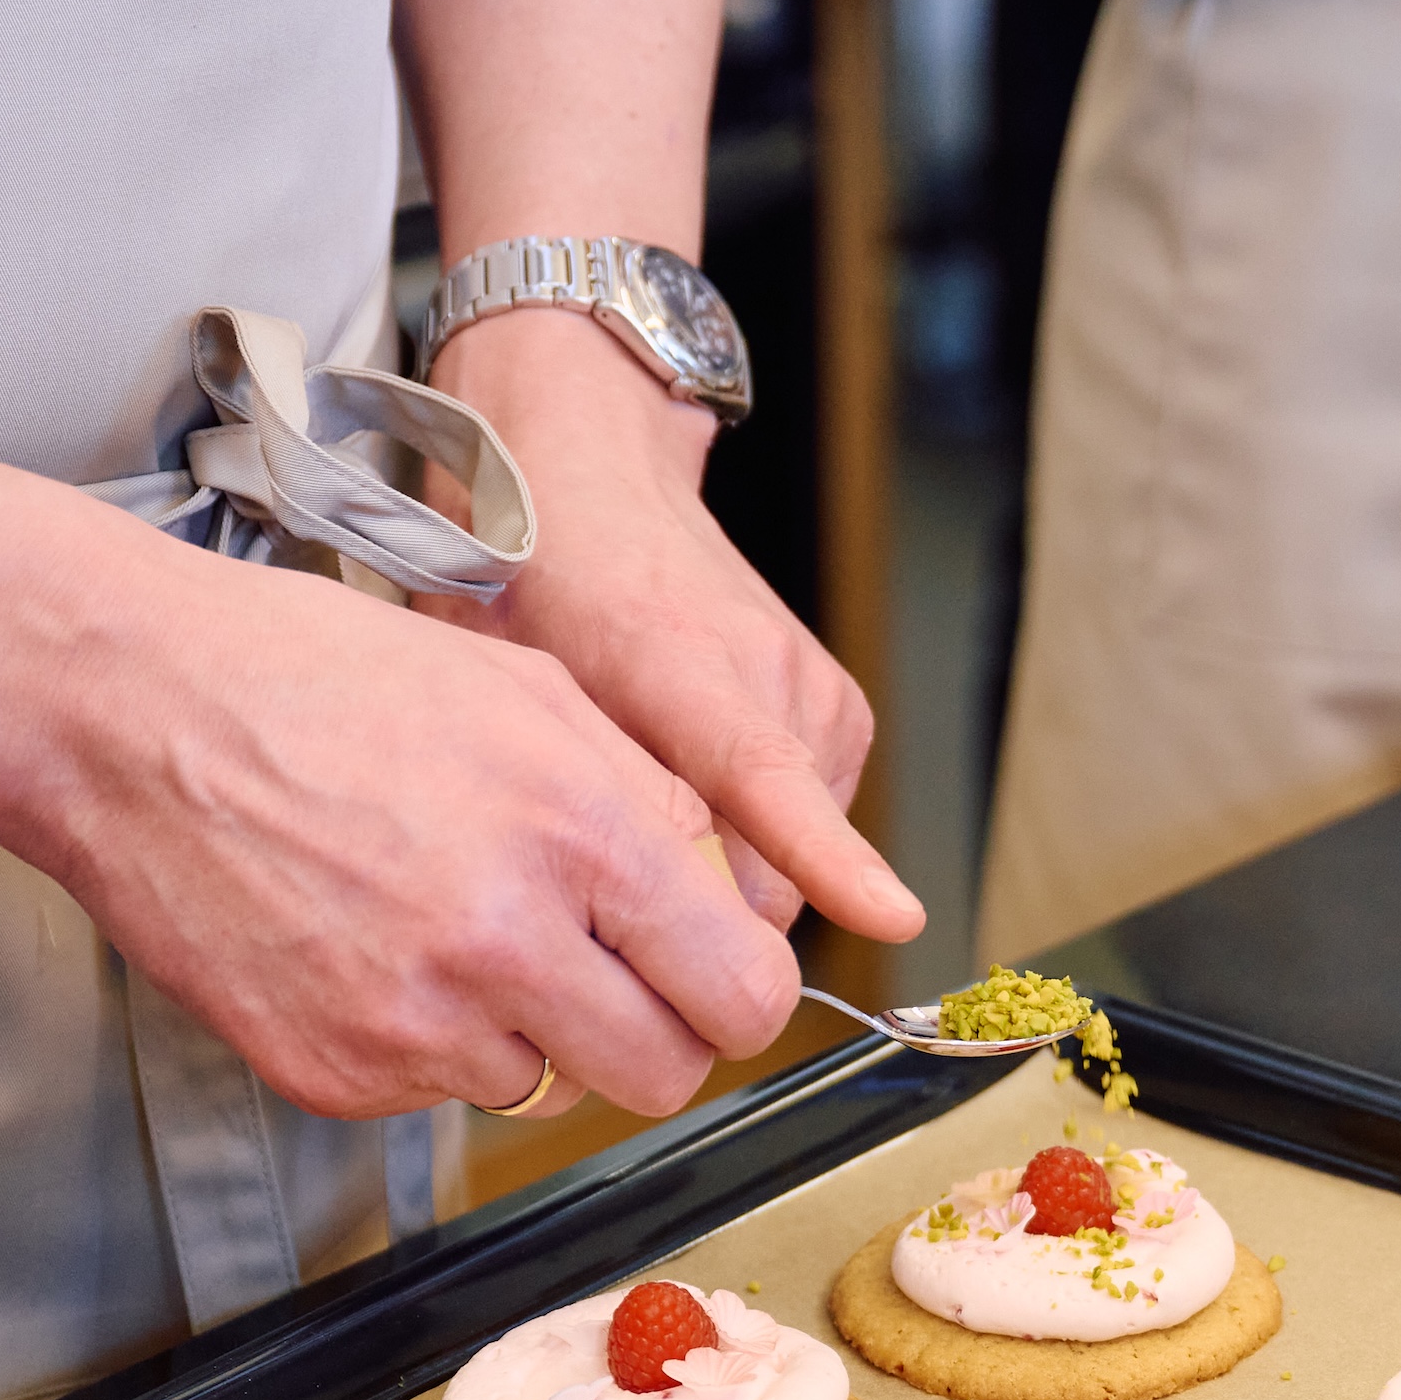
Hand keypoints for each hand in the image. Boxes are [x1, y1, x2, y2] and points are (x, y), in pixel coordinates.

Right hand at [0, 513, 802, 1122]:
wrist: (126, 713)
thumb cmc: (314, 677)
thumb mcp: (526, 690)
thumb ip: (648, 799)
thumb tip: (726, 890)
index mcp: (578, 834)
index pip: (742, 993)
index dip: (738, 992)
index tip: (712, 979)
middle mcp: (505, 942)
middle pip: (664, 1075)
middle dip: (656, 1034)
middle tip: (609, 978)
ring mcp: (414, 1023)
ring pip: (552, 1089)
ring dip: (533, 1033)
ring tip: (460, 931)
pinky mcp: (335, 1073)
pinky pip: (440, 1092)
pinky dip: (430, 1042)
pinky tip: (378, 949)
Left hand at [421, 309, 924, 946]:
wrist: (593, 479)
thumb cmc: (535, 582)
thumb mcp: (505, 690)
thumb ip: (568, 799)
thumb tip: (615, 920)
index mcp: (678, 661)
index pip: (766, 777)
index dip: (829, 858)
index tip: (895, 918)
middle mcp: (772, 674)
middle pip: (772, 873)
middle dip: (703, 914)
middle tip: (618, 877)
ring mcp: (819, 692)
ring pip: (792, 863)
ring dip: (727, 870)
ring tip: (655, 801)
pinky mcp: (844, 713)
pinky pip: (807, 828)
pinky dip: (757, 836)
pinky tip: (697, 782)